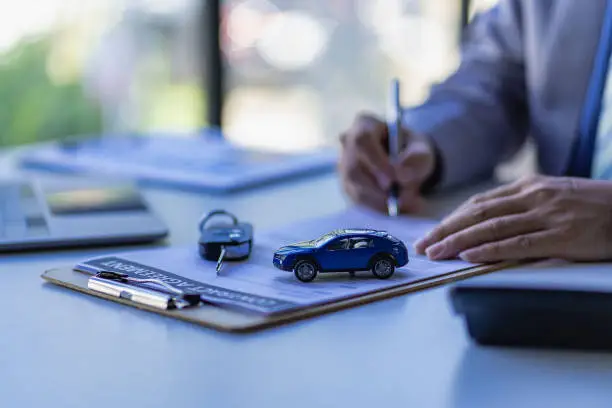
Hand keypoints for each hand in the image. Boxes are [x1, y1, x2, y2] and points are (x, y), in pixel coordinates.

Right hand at [339, 113, 435, 213]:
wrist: (406, 161)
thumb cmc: (411, 149)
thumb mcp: (422, 149)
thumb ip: (416, 159)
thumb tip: (403, 179)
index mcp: (364, 123)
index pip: (363, 141)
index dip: (377, 162)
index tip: (396, 180)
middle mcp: (347, 143)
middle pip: (354, 167)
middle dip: (377, 187)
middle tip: (403, 201)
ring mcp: (343, 164)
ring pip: (353, 186)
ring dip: (379, 201)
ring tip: (408, 206)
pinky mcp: (346, 184)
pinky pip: (356, 199)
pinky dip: (377, 207)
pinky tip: (398, 210)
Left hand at [415, 175, 611, 261]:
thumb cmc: (593, 206)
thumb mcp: (554, 196)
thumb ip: (522, 206)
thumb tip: (487, 222)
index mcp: (529, 187)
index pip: (479, 203)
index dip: (451, 219)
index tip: (430, 233)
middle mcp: (533, 197)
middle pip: (477, 214)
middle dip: (445, 230)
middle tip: (422, 245)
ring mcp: (547, 215)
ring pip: (492, 227)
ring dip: (458, 241)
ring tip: (436, 253)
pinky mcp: (563, 236)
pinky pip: (519, 243)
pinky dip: (490, 250)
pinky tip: (469, 256)